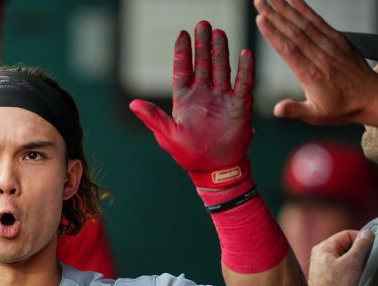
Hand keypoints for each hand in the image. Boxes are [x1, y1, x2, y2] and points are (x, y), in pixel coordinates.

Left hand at [129, 21, 254, 189]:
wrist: (216, 170)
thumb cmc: (188, 155)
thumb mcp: (167, 135)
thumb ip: (152, 117)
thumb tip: (132, 104)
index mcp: (184, 100)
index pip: (182, 70)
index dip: (183, 52)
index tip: (183, 33)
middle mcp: (204, 95)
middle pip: (203, 63)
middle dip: (203, 44)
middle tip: (203, 23)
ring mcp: (222, 98)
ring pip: (222, 68)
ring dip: (221, 50)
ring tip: (220, 32)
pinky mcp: (239, 106)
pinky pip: (243, 83)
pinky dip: (245, 68)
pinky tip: (245, 52)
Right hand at [254, 0, 377, 124]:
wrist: (371, 97)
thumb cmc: (342, 107)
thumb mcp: (316, 115)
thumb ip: (295, 110)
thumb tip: (277, 110)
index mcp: (310, 74)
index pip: (288, 49)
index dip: (273, 33)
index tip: (261, 19)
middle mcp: (319, 56)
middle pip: (293, 31)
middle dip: (274, 14)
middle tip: (259, 2)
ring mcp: (329, 45)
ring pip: (304, 23)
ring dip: (286, 8)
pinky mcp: (337, 39)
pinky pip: (319, 21)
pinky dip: (306, 9)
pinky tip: (295, 0)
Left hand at [308, 229, 373, 285]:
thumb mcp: (352, 263)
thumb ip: (361, 246)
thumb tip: (367, 234)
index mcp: (323, 248)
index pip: (346, 235)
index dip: (361, 239)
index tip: (373, 246)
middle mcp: (320, 256)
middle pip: (346, 246)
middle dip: (359, 252)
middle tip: (367, 260)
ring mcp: (323, 268)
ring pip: (345, 259)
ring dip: (356, 263)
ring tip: (361, 271)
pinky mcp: (328, 280)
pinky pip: (343, 270)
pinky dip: (352, 272)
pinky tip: (356, 279)